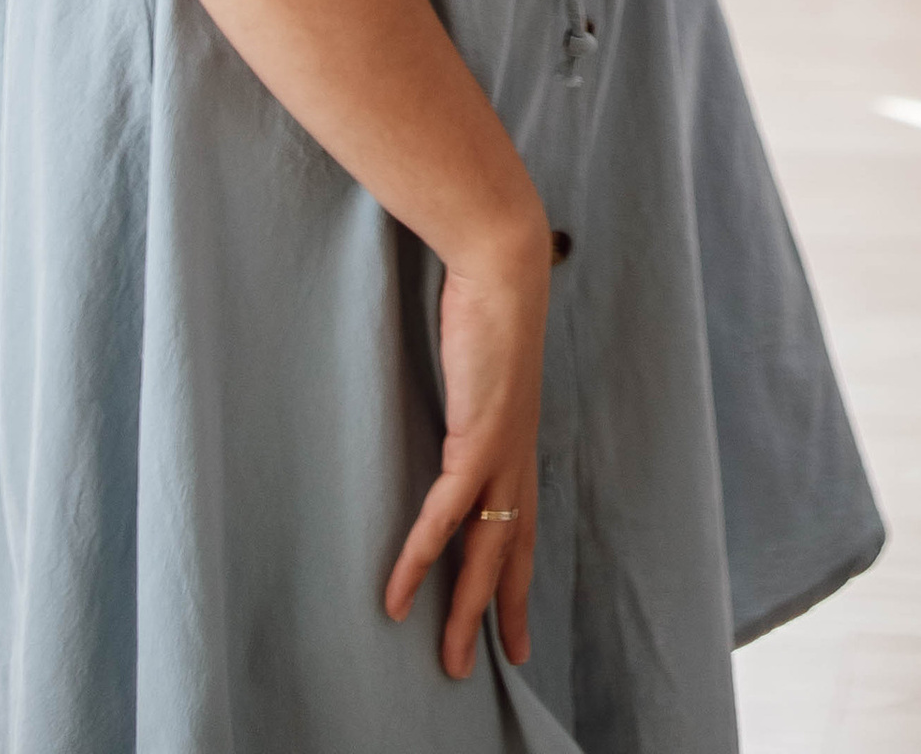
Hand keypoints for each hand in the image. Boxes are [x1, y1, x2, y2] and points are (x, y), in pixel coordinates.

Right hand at [384, 222, 550, 679]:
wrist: (503, 258)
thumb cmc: (485, 293)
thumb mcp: (476, 353)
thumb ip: (464, 379)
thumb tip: (445, 379)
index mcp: (517, 436)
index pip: (522, 520)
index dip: (519, 570)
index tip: (517, 616)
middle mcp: (518, 452)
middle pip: (514, 551)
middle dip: (506, 610)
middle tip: (501, 661)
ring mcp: (503, 450)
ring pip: (486, 552)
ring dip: (466, 611)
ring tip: (451, 663)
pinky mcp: (479, 439)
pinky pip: (445, 518)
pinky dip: (420, 561)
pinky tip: (398, 598)